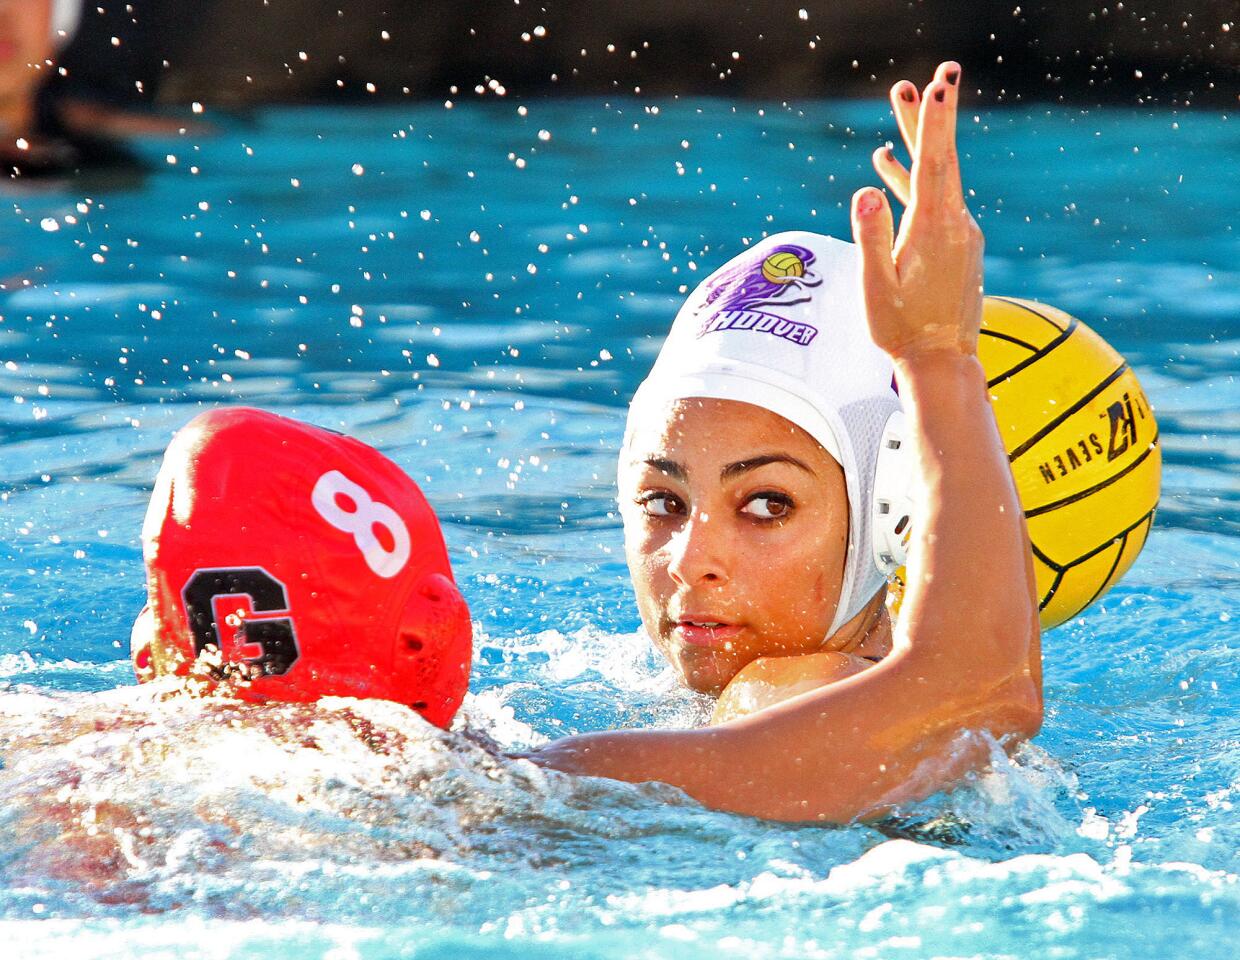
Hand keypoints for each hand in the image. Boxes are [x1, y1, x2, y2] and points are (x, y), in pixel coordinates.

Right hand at [849, 61, 983, 363]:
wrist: (943, 363)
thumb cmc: (902, 330)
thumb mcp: (876, 288)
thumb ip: (871, 238)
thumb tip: (866, 192)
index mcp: (933, 229)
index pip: (933, 163)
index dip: (933, 122)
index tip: (938, 86)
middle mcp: (954, 224)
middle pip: (940, 159)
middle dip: (928, 118)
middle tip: (924, 79)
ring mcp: (959, 234)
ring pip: (937, 178)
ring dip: (918, 144)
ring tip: (900, 108)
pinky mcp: (956, 245)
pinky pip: (935, 201)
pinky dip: (915, 180)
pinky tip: (891, 171)